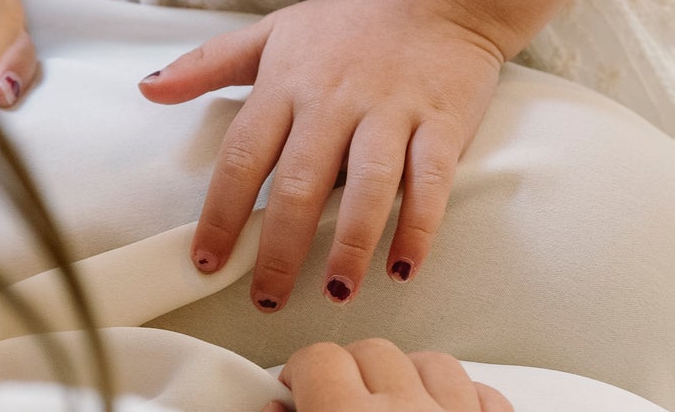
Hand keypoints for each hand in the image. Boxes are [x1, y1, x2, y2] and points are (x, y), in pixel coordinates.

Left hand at [140, 0, 503, 308]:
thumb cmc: (345, 24)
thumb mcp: (270, 34)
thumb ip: (207, 64)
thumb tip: (147, 89)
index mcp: (286, 81)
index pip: (244, 153)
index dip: (220, 211)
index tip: (205, 261)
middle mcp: (334, 99)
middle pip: (300, 180)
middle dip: (279, 246)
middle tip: (266, 299)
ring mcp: (390, 111)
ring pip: (368, 185)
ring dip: (350, 243)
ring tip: (333, 292)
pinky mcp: (441, 123)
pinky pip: (430, 181)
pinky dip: (418, 226)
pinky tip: (402, 267)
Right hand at [268, 342, 511, 411]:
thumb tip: (271, 409)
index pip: (318, 358)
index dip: (302, 371)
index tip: (295, 389)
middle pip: (372, 350)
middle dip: (352, 372)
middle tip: (339, 403)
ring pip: (432, 362)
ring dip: (409, 378)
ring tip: (393, 408)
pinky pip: (486, 396)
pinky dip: (464, 401)